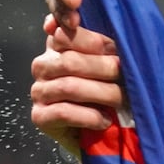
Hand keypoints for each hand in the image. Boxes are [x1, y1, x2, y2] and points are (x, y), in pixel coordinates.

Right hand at [29, 15, 123, 153]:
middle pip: (70, 61)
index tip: (106, 43)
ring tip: (120, 100)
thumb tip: (111, 33)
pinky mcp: (39, 116)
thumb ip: (106, 45)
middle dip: (103, 68)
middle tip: (124, 76)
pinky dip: (89, 116)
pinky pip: (63, 112)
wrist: (99, 129)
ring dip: (101, 93)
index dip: (87, 36)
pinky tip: (105, 120)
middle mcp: (43, 65)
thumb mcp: (110, 63)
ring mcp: (39, 91)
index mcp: (58, 45)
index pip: (64, 33)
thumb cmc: (107, 90)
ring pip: (68, 87)